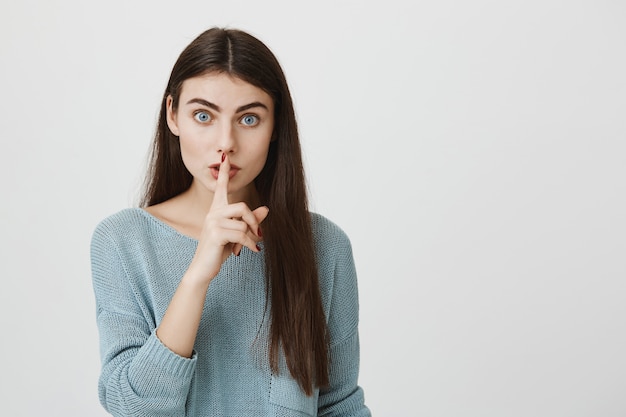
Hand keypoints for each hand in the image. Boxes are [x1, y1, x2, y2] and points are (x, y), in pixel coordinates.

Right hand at [188, 153, 268, 283]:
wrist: (203, 268)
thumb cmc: (218, 251)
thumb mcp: (237, 234)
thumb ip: (250, 221)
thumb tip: (265, 208)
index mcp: (216, 210)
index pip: (220, 188)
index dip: (224, 173)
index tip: (224, 157)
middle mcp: (213, 213)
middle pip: (242, 206)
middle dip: (253, 221)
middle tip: (258, 234)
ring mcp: (213, 222)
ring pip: (243, 223)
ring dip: (251, 238)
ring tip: (249, 247)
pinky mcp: (216, 233)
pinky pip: (242, 234)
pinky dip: (250, 244)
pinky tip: (251, 251)